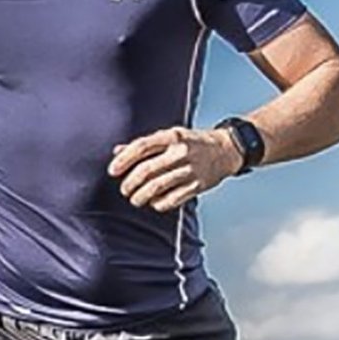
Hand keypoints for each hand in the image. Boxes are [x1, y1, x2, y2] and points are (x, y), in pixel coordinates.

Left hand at [108, 126, 240, 211]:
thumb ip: (145, 144)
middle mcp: (180, 152)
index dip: (124, 159)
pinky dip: (159, 203)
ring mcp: (190, 170)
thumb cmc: (192, 142)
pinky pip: (172, 199)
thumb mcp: (170, 136)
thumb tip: (117, 151)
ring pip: (157, 187)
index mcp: (171, 136)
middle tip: (124, 189)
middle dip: (130, 182)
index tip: (112, 170)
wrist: (226, 150)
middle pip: (146, 170)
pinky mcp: (197, 185)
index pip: (141, 146)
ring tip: (135, 199)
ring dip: (141, 196)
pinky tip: (153, 203)